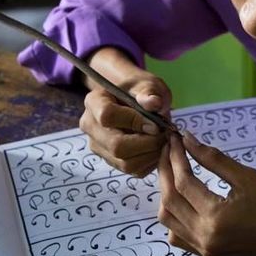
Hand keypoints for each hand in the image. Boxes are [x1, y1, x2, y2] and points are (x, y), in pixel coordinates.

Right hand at [79, 47, 171, 176]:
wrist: (135, 100)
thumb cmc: (140, 91)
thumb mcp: (147, 84)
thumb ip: (149, 92)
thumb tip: (154, 103)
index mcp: (94, 101)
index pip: (107, 115)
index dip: (134, 121)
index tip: (155, 123)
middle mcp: (90, 126)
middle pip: (116, 146)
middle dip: (147, 143)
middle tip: (165, 135)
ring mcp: (98, 146)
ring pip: (125, 163)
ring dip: (151, 154)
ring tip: (163, 140)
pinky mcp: (110, 160)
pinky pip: (132, 170)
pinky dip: (150, 162)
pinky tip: (157, 148)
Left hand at [156, 133, 255, 255]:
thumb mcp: (247, 177)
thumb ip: (214, 159)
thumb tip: (187, 139)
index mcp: (215, 217)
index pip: (183, 183)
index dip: (176, 157)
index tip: (175, 138)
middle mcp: (204, 238)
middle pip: (170, 201)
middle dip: (165, 171)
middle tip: (168, 149)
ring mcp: (204, 250)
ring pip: (169, 221)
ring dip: (165, 194)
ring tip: (170, 169)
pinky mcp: (209, 255)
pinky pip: (178, 237)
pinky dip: (173, 217)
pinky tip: (180, 200)